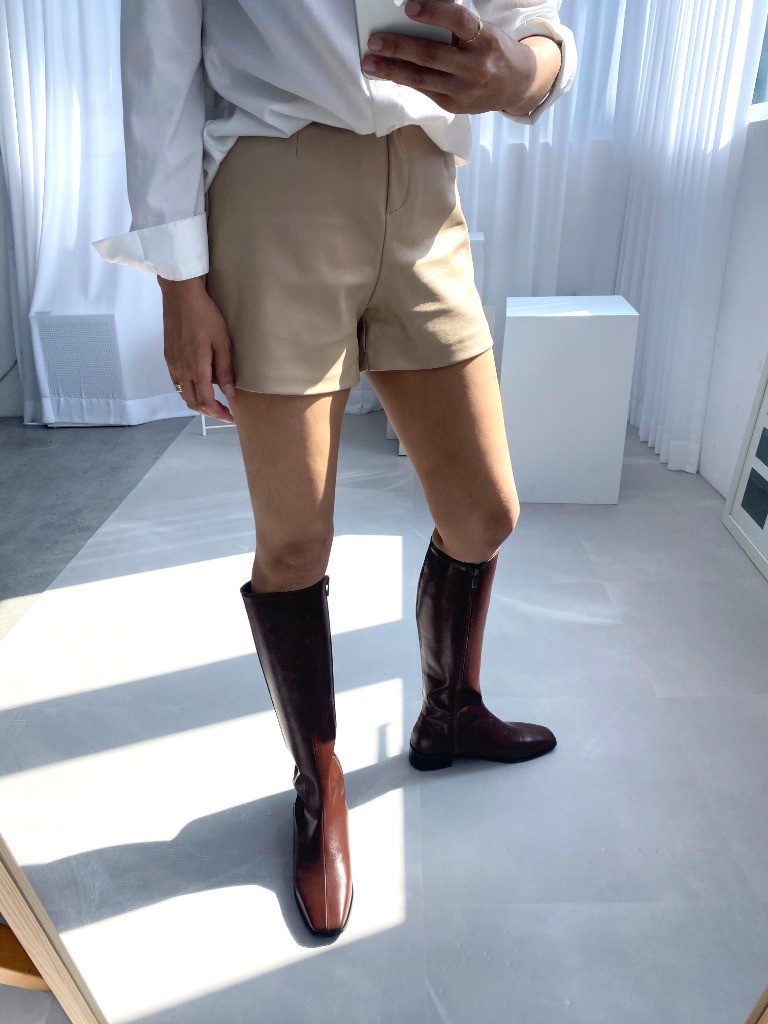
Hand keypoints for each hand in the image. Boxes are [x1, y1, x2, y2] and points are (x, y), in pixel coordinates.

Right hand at [158, 276, 235, 422]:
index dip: (218, 414)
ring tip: (213, 402)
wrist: (181, 296)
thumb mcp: (222, 342)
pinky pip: (177, 383)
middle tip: (223, 413)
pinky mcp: (168, 357)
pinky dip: (188, 390)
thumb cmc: (205, 315)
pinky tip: (199, 385)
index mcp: (196, 368)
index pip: (206, 402)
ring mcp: (172, 364)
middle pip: (193, 403)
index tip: (229, 418)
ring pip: (183, 394)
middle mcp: (181, 370)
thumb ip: (225, 370)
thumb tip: (229, 393)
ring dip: (198, 403)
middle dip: (209, 412)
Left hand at [361, 0, 535, 114]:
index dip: (434, 12)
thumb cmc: (493, 50)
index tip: (409, 7)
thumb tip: (414, 19)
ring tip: (370, 63)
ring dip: (392, 70)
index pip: (459, 22)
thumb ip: (456, 28)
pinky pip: (424, 91)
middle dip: (399, 47)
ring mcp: (464, 91)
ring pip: (422, 79)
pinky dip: (403, 80)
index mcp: (486, 40)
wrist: (516, 85)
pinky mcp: (454, 106)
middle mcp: (476, 67)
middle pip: (432, 55)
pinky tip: (387, 73)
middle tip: (374, 40)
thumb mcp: (483, 32)